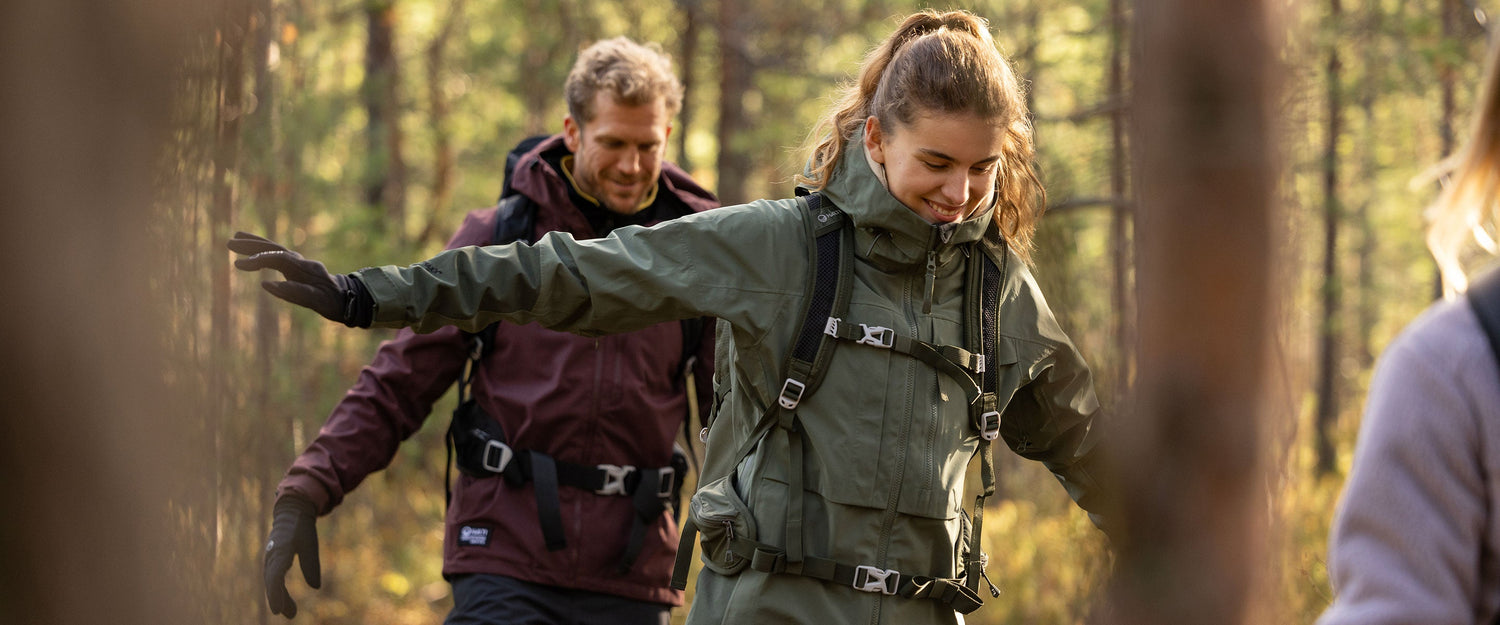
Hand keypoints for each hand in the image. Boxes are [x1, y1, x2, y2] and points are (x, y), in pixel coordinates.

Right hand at [228, 232, 369, 326]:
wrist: (347, 297)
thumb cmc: (331, 301)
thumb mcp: (315, 300)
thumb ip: (293, 291)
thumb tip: (266, 284)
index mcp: (303, 268)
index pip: (276, 258)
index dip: (257, 259)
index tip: (237, 264)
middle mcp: (300, 261)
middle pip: (274, 248)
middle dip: (252, 245)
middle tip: (229, 243)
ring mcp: (298, 262)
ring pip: (274, 248)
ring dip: (255, 244)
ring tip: (234, 240)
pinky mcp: (296, 266)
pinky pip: (276, 255)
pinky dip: (263, 251)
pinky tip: (252, 252)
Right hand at [263, 495, 320, 617]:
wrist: (291, 512)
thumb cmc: (302, 527)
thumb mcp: (310, 543)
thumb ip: (311, 565)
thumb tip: (315, 588)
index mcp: (281, 551)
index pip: (276, 576)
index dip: (276, 594)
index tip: (277, 610)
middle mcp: (272, 556)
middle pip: (272, 582)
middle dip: (278, 599)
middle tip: (286, 614)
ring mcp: (270, 558)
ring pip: (272, 582)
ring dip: (279, 597)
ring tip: (290, 612)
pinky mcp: (272, 560)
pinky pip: (273, 578)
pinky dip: (278, 590)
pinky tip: (285, 601)